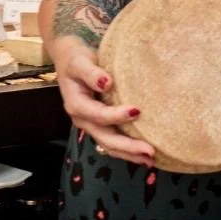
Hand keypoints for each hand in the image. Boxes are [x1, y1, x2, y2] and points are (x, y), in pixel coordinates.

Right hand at [50, 36, 154, 167]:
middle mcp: (83, 119)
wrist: (69, 61)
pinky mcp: (99, 125)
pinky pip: (112, 142)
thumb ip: (91, 73)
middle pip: (105, 138)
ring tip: (150, 160)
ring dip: (129, 154)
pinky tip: (143, 155)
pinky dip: (127, 150)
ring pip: (109, 145)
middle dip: (127, 147)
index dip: (116, 116)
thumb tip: (107, 82)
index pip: (98, 115)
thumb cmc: (76, 59)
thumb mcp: (79, 62)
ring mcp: (91, 125)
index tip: (138, 111)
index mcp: (76, 105)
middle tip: (150, 151)